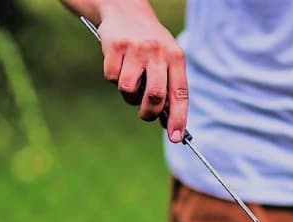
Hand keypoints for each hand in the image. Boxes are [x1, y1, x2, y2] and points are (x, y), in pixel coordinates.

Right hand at [97, 1, 187, 141]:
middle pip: (155, 96)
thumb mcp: (166, 60)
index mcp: (176, 57)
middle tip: (146, 114)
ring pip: (129, 90)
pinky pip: (111, 78)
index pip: (180, 94)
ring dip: (128, 95)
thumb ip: (168, 88)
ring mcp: (136, 48)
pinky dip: (113, 78)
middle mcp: (158, 51)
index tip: (175, 138)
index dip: (178, 119)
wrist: (126, 11)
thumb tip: (167, 123)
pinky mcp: (115, 46)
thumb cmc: (150, 45)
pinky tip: (118, 64)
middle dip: (149, 113)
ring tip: (131, 81)